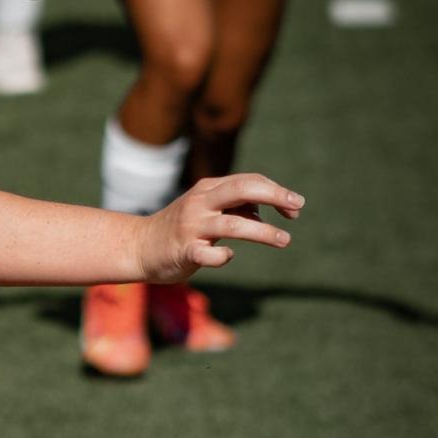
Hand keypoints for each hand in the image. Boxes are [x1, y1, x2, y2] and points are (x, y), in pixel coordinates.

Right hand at [139, 173, 304, 283]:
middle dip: (275, 197)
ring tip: (285, 239)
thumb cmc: (181, 229)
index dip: (276, 191)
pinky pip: (210, 255)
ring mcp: (191, 227)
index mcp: (207, 189)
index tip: (295, 206)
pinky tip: (227, 256)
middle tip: (298, 208)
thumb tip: (267, 211)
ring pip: (233, 224)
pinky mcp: (184, 251)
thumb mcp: (207, 210)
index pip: (248, 181)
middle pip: (243, 190)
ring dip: (264, 232)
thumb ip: (235, 207)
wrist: (139, 247)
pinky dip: (224, 256)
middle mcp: (200, 203)